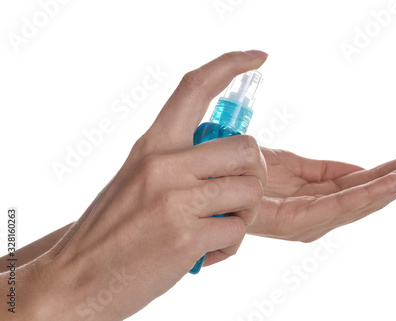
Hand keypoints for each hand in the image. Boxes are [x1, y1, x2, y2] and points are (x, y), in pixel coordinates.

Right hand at [6, 51, 268, 320]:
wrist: (76, 278)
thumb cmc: (112, 229)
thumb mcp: (137, 178)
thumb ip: (176, 160)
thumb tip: (224, 154)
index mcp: (152, 145)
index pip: (194, 87)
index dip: (230, 65)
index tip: (257, 57)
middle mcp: (164, 164)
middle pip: (247, 146)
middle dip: (254, 173)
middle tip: (238, 193)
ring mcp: (177, 199)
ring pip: (251, 190)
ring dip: (244, 212)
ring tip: (218, 226)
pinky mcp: (188, 236)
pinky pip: (238, 230)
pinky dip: (230, 245)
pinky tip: (206, 251)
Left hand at [247, 148, 395, 241]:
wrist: (216, 179)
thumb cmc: (249, 175)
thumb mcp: (294, 167)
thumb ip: (327, 172)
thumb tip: (359, 171)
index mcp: (319, 201)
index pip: (366, 185)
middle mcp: (320, 215)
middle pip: (373, 195)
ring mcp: (313, 220)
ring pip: (366, 198)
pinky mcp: (302, 221)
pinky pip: (344, 203)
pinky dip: (374, 190)